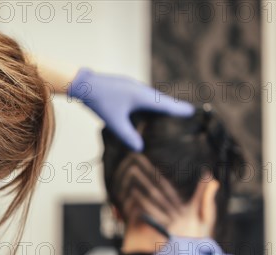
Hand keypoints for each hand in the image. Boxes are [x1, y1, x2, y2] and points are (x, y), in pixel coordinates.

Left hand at [68, 68, 194, 150]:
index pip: (164, 104)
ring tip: (170, 111)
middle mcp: (140, 89)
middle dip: (173, 106)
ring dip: (161, 103)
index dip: (178, 109)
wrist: (84, 84)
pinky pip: (144, 96)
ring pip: (152, 97)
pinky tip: (147, 109)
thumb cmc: (101, 102)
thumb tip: (139, 148)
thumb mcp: (114, 122)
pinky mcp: (126, 88)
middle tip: (186, 111)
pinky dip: (151, 102)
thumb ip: (127, 135)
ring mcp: (133, 87)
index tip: (191, 111)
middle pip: (161, 99)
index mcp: (141, 96)